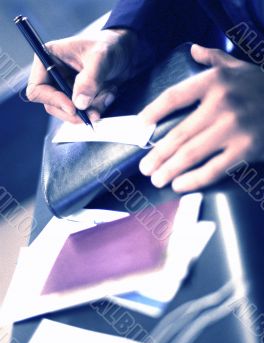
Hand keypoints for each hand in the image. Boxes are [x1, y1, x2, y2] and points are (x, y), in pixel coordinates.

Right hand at [26, 29, 136, 122]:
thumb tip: (79, 103)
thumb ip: (89, 80)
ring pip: (70, 113)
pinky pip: (84, 113)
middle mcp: (54, 75)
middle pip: (53, 106)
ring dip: (90, 110)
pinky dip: (98, 108)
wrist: (127, 52)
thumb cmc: (110, 46)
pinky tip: (109, 94)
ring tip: (108, 95)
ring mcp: (66, 88)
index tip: (73, 108)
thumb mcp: (101, 58)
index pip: (37, 89)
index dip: (53, 101)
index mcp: (49, 58)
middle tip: (94, 114)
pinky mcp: (79, 97)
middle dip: (75, 113)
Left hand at [139, 44, 263, 191]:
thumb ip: (214, 60)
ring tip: (156, 179)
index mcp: (215, 82)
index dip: (153, 112)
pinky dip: (193, 180)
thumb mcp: (239, 68)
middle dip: (157, 154)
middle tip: (145, 168)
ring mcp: (234, 129)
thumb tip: (193, 50)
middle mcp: (222, 104)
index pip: (174, 97)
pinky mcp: (245, 150)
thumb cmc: (261, 88)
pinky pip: (213, 169)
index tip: (140, 126)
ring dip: (169, 170)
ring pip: (191, 154)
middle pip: (178, 134)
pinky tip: (180, 185)